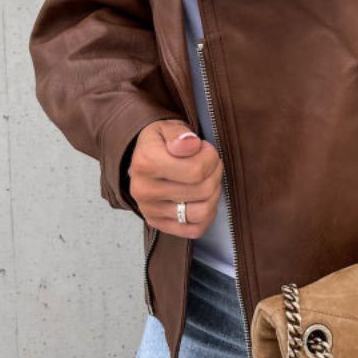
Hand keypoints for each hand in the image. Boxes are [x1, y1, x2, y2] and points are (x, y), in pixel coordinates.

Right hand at [127, 119, 222, 237]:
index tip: (203, 149)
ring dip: (213, 194)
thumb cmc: (162, 142)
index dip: (210, 157)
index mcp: (146, 162)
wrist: (143, 160)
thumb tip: (190, 144)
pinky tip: (202, 199)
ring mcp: (150, 210)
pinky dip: (206, 216)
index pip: (197, 170)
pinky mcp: (158, 224)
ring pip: (202, 212)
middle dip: (214, 173)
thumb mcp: (168, 127)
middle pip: (203, 190)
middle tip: (209, 164)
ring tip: (206, 180)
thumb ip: (180, 134)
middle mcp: (144, 190)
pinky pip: (195, 229)